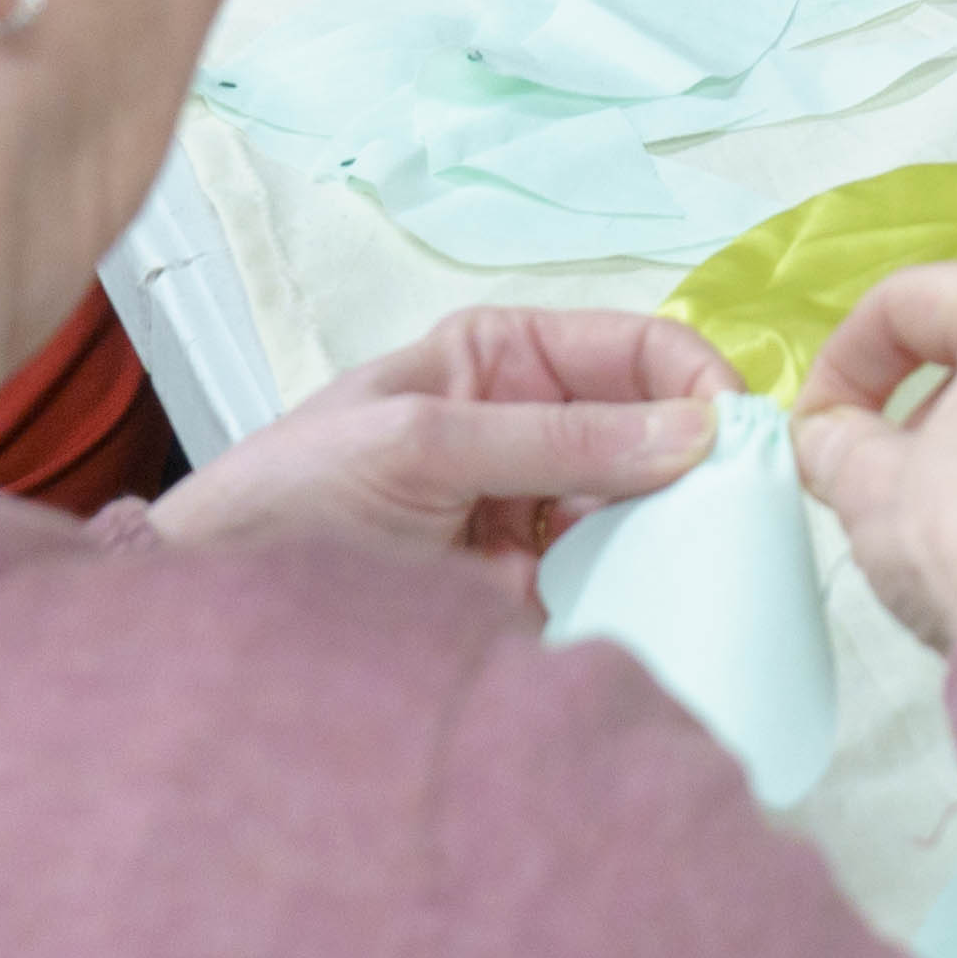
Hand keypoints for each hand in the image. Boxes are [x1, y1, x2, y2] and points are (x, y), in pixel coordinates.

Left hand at [150, 305, 731, 583]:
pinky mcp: (526, 590)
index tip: (739, 437)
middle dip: (700, 465)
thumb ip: (554, 440)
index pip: (636, 348)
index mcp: (505, 358)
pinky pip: (607, 581)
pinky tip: (663, 608)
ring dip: (675, 534)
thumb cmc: (294, 494)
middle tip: (745, 514)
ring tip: (710, 566)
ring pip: (641, 511)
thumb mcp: (420, 444)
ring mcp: (531, 511)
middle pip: (653, 431)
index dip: (695, 380)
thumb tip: (695, 433)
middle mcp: (531, 426)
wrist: (211, 609)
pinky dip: (639, 593)